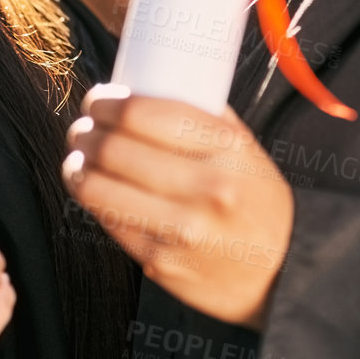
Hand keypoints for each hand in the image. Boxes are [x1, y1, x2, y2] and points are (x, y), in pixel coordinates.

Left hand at [63, 88, 293, 328]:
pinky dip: (93, 201)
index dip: (104, 103)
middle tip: (82, 129)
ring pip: (97, 188)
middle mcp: (205, 188)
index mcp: (225, 148)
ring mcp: (181, 229)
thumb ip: (202, 117)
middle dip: (84, 133)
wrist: (283, 273)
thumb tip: (146, 85)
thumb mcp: (244, 149)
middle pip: (112, 148)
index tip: (97, 102)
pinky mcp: (160, 262)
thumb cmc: (256, 202)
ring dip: (76, 167)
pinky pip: (107, 222)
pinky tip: (94, 190)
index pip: (140, 114)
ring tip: (79, 159)